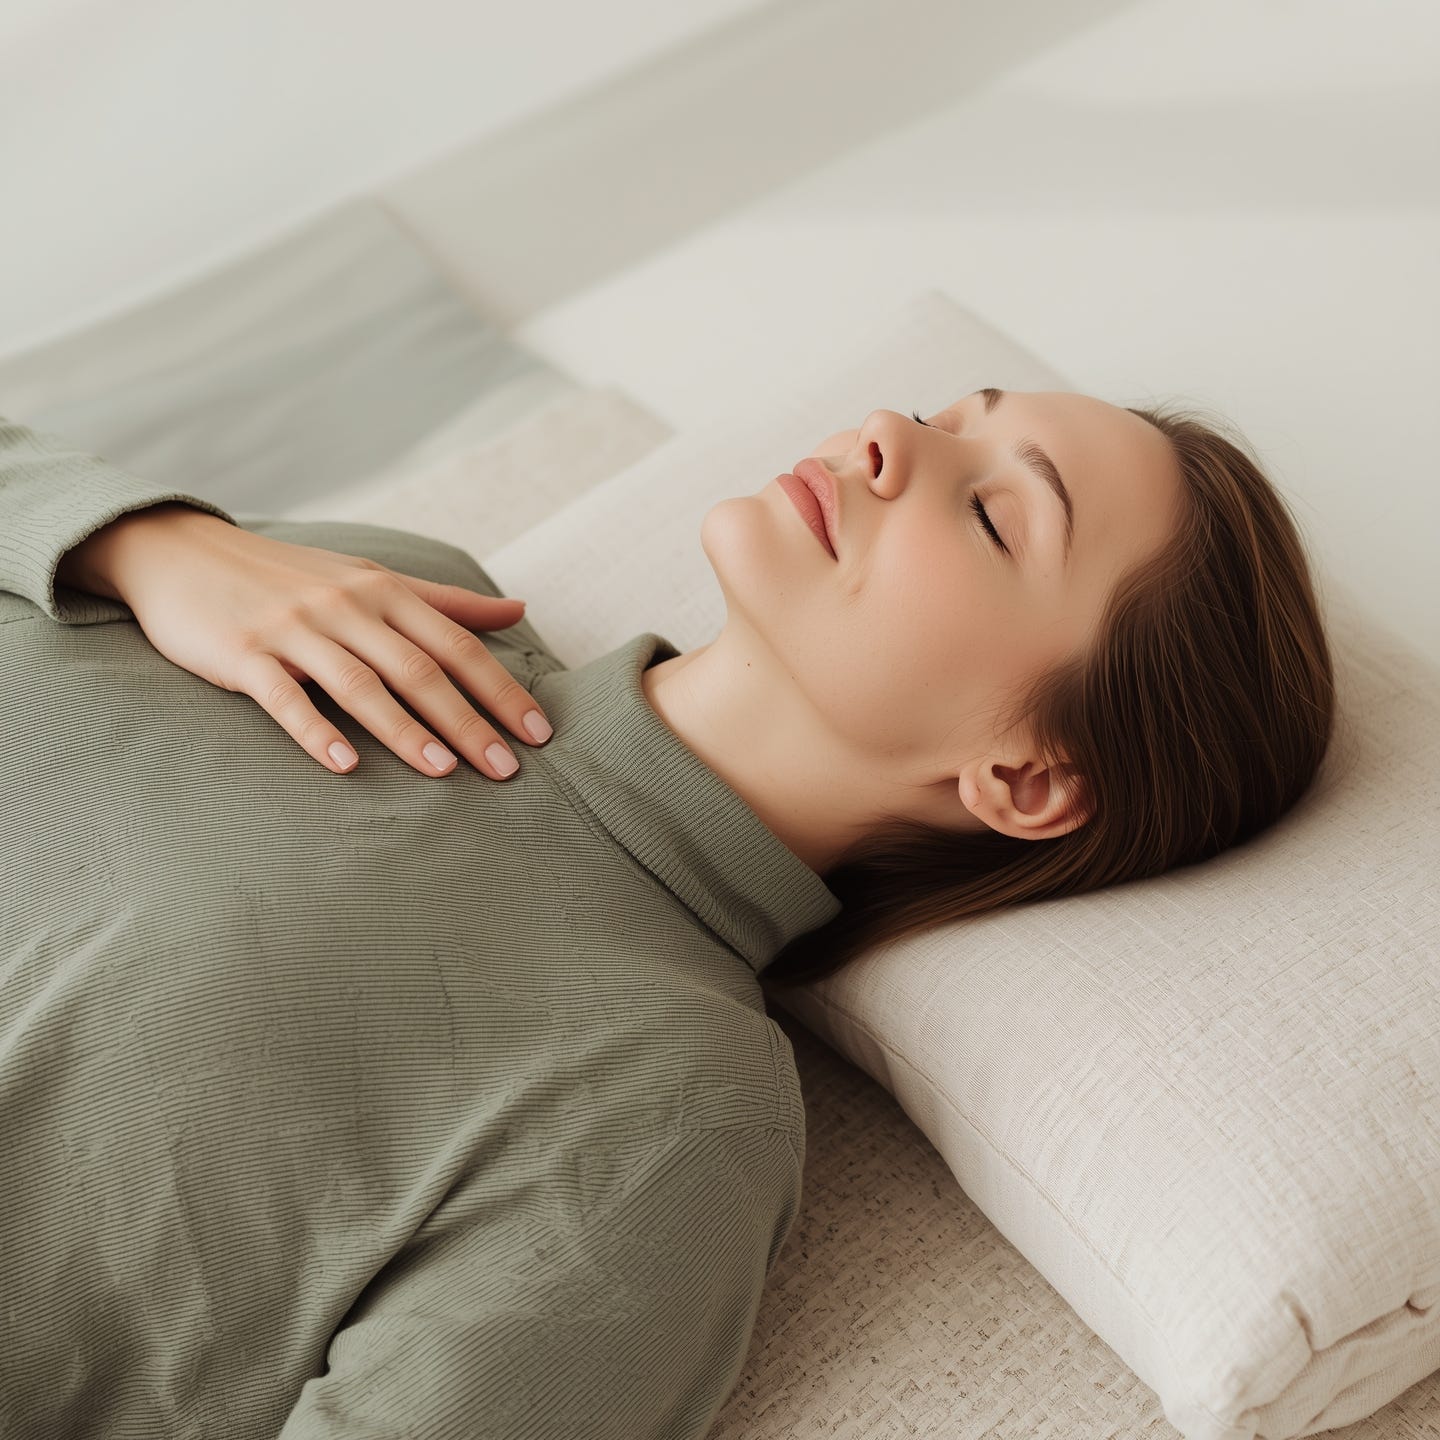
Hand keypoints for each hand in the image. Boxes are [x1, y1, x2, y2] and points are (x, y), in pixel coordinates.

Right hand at [92, 506, 552, 778]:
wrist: (182, 552)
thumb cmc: (291, 576)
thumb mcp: (372, 577)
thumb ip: (446, 602)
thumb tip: (521, 610)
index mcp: (384, 590)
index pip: (457, 644)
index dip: (501, 689)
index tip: (540, 733)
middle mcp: (346, 606)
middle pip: (419, 669)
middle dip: (468, 721)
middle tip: (508, 770)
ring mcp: (294, 629)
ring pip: (360, 683)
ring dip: (405, 730)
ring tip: (444, 772)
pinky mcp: (244, 654)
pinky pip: (284, 698)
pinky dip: (314, 731)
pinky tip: (344, 765)